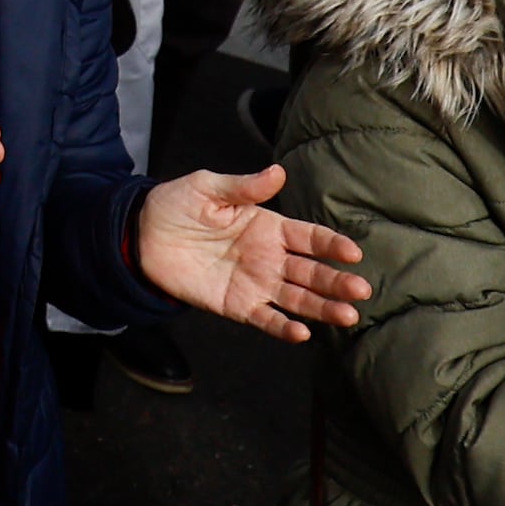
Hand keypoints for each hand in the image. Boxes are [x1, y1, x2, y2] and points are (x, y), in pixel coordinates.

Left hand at [134, 164, 370, 339]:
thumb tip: (278, 172)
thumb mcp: (208, 187)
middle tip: (361, 289)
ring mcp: (257, 283)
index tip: (352, 252)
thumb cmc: (178, 205)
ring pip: (298, 299)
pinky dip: (284, 327)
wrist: (143, 235)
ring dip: (323, 308)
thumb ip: (244, 186)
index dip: (331, 244)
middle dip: (337, 281)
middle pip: (312, 272)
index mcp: (269, 227)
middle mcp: (270, 258)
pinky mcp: (237, 305)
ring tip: (348, 315)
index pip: (309, 237)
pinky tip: (303, 333)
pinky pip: (266, 319)